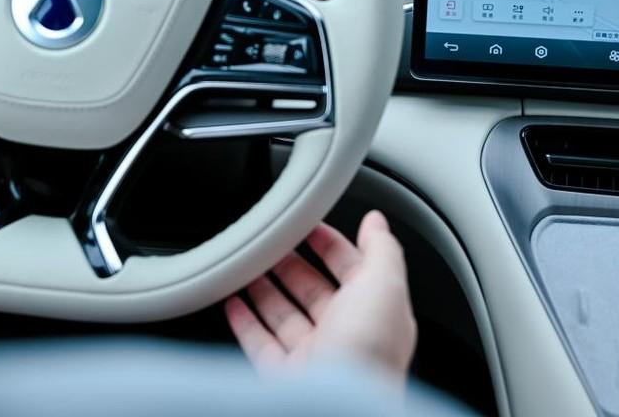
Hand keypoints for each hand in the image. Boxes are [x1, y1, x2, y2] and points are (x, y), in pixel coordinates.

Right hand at [225, 212, 416, 380]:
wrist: (336, 406)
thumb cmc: (368, 352)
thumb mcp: (385, 284)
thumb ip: (382, 249)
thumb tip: (378, 221)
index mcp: (376, 314)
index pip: (353, 271)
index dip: (331, 245)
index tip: (307, 225)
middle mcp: (346, 336)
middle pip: (314, 292)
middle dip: (293, 265)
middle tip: (271, 244)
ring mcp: (315, 357)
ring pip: (286, 317)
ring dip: (265, 289)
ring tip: (247, 266)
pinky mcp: (285, 377)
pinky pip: (261, 345)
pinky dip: (245, 323)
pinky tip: (233, 303)